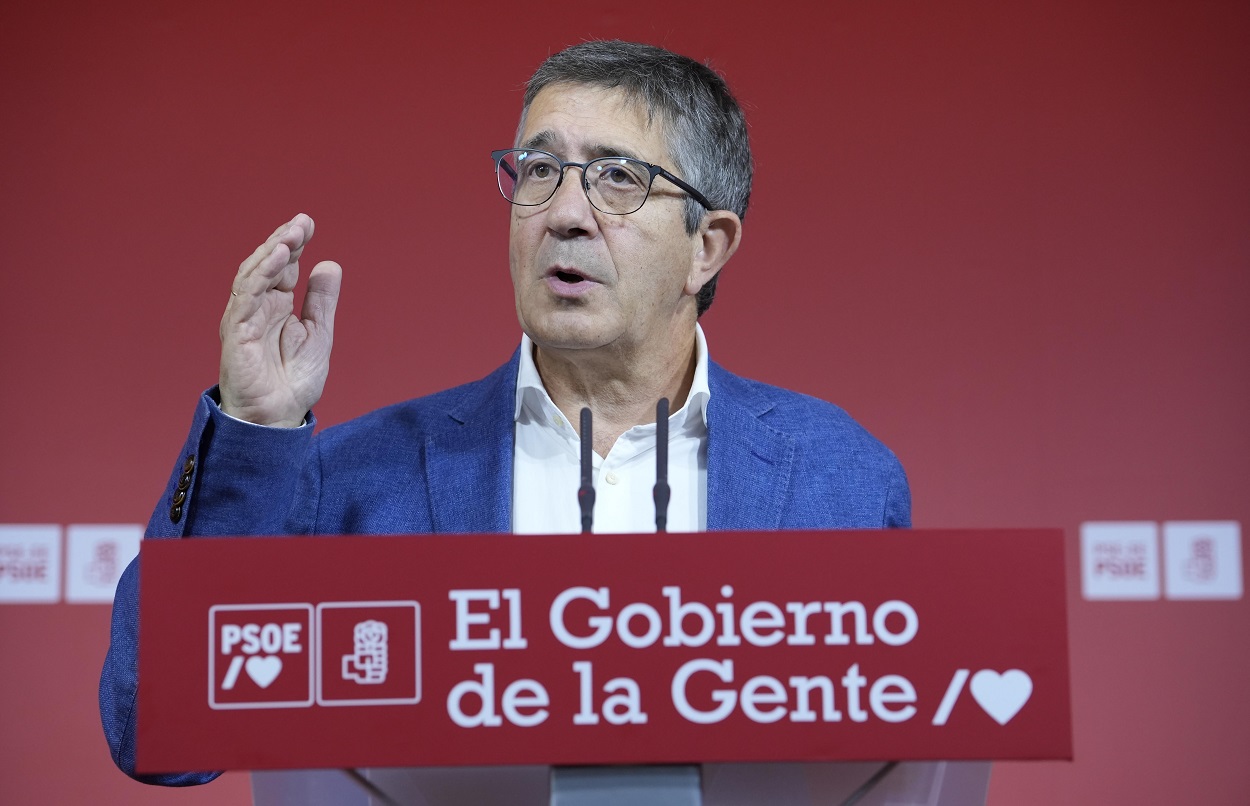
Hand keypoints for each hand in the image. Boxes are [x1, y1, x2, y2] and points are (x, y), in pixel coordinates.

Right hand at [218, 214, 341, 426]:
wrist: (279, 417)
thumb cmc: (294, 380)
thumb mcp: (318, 333)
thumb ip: (321, 300)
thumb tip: (328, 263)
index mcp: (276, 306)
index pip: (283, 267)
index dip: (294, 244)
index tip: (308, 224)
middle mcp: (258, 307)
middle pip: (266, 265)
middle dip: (283, 241)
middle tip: (301, 222)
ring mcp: (245, 317)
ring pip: (253, 275)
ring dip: (271, 252)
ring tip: (291, 235)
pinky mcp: (237, 331)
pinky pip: (246, 297)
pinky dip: (260, 275)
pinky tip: (278, 258)